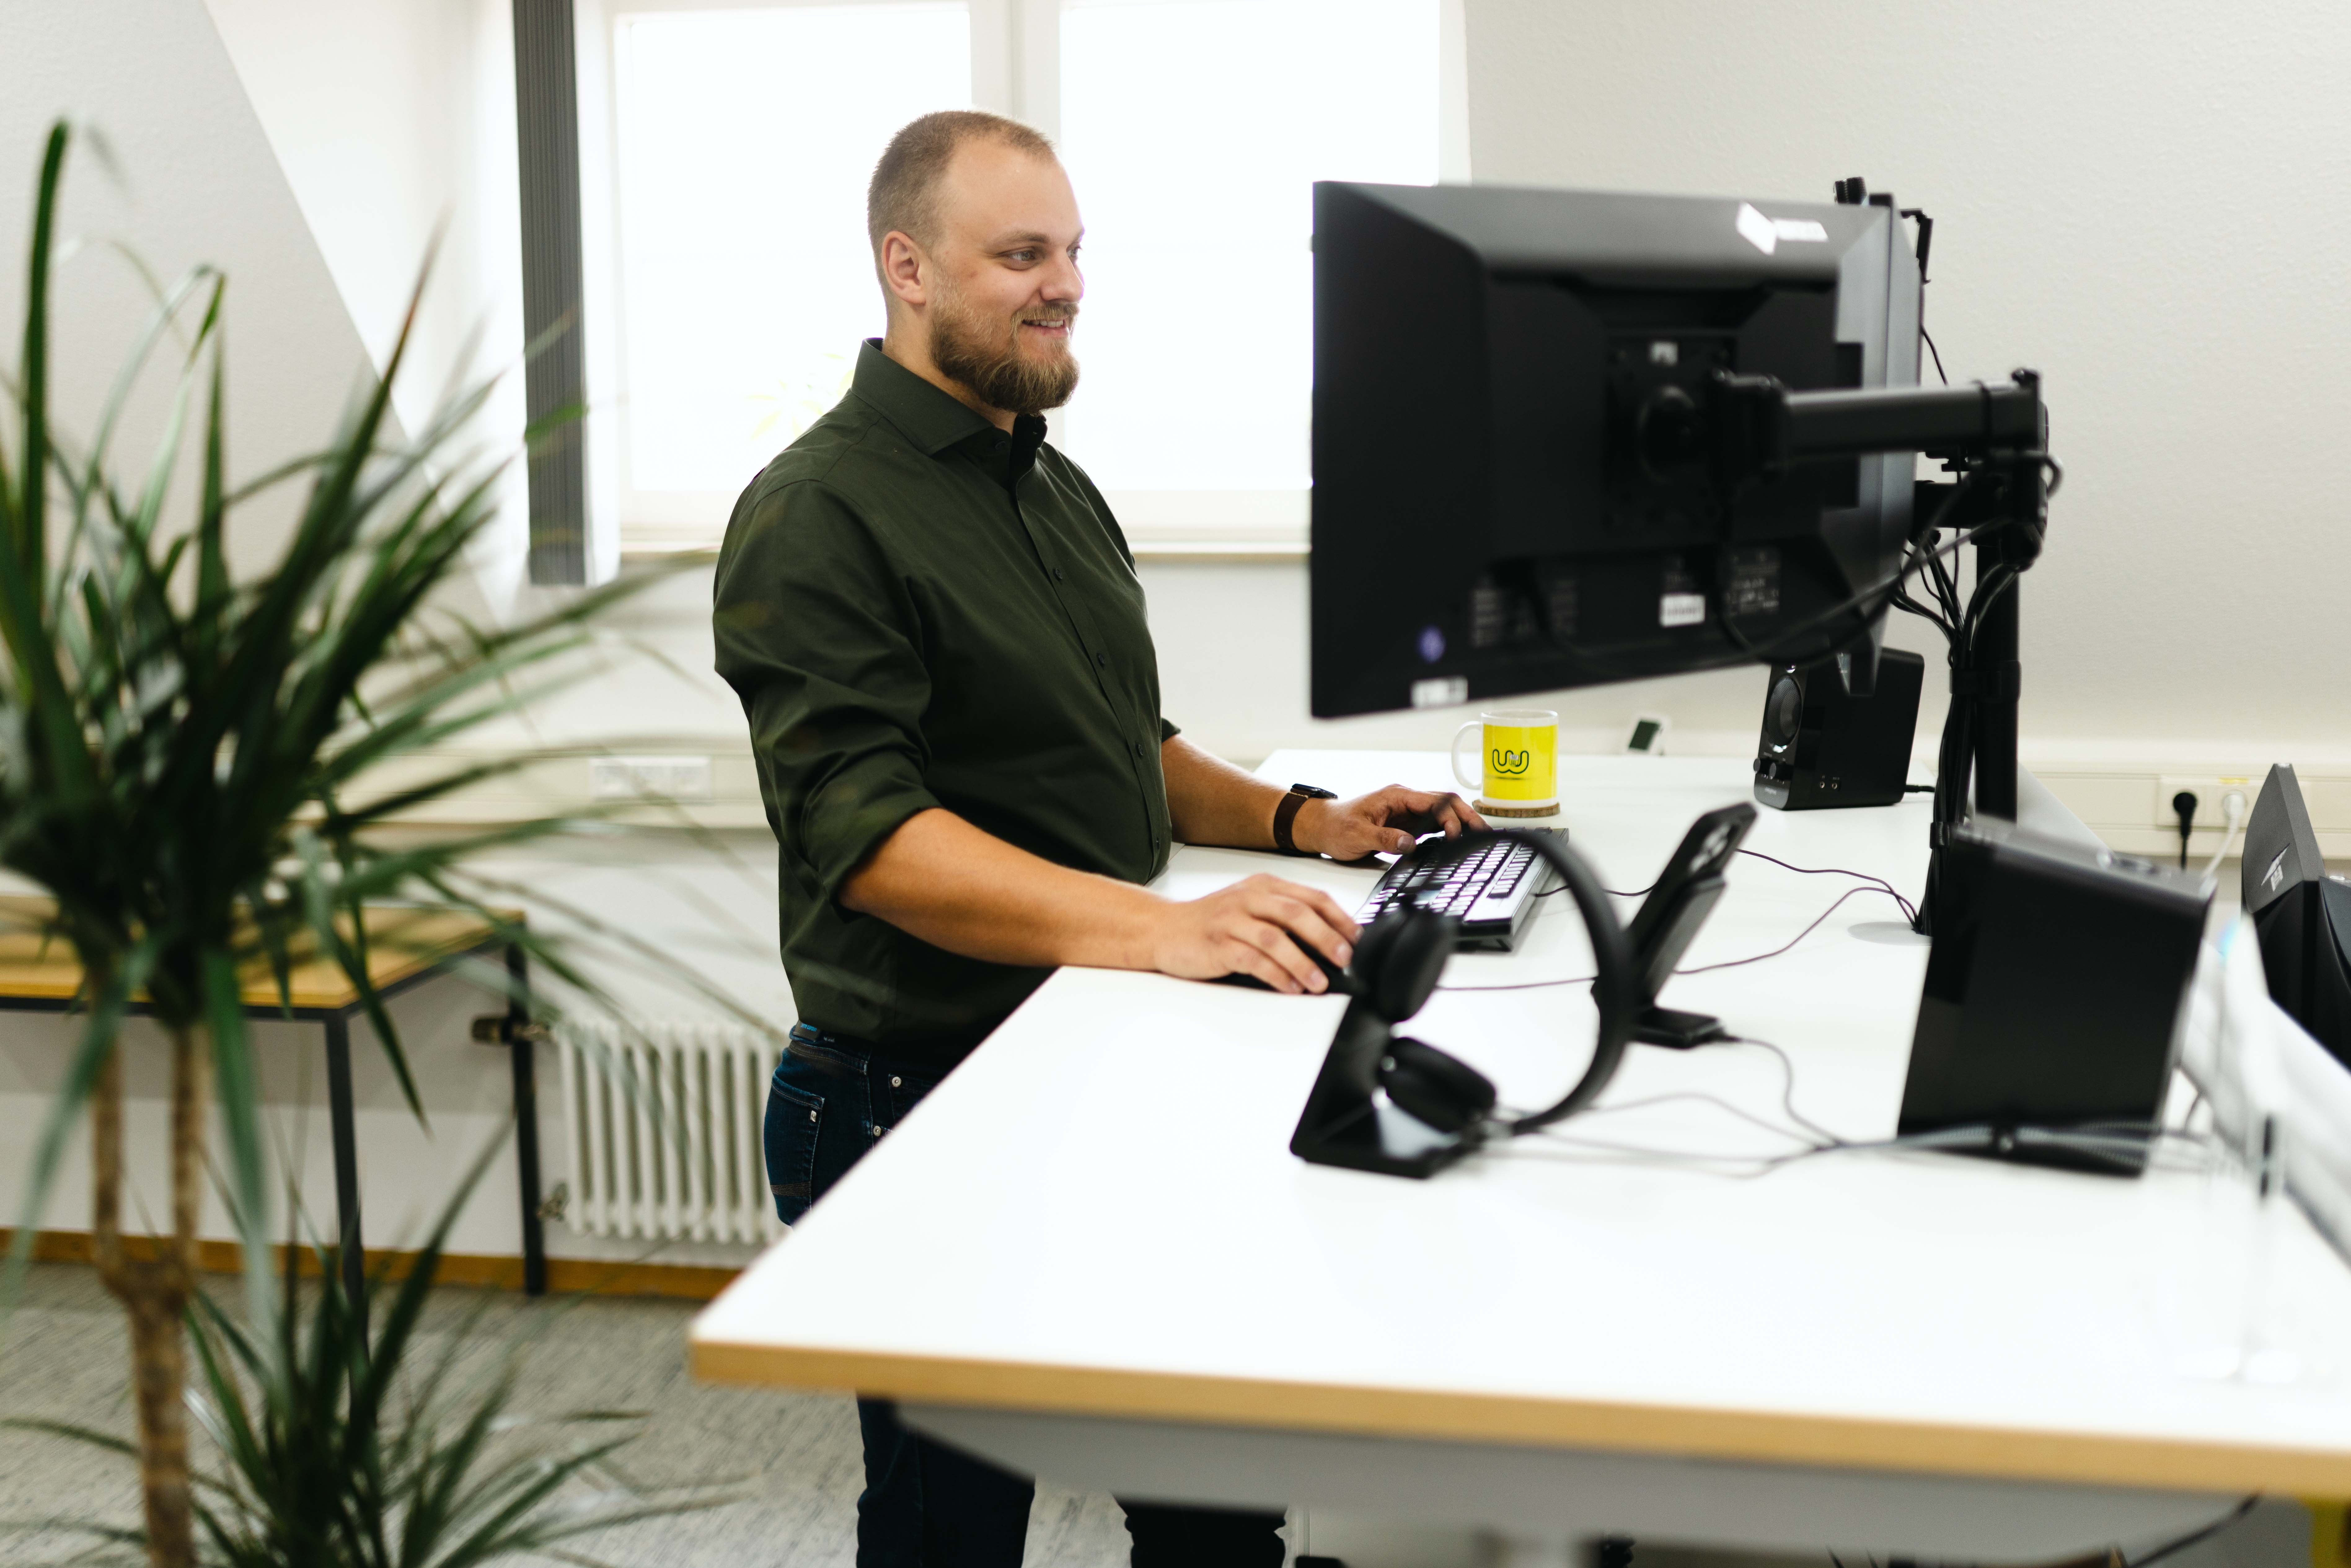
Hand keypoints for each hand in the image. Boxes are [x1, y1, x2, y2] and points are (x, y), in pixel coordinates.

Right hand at [1148, 873, 1358, 993]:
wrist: (1164, 929)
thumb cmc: (1212, 922)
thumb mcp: (1251, 908)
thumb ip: (1284, 916)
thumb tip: (1330, 940)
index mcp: (1263, 886)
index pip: (1311, 897)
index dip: (1338, 917)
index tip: (1357, 938)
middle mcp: (1249, 898)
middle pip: (1297, 913)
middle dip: (1327, 938)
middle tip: (1345, 958)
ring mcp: (1231, 920)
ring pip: (1275, 938)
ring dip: (1302, 962)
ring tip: (1319, 982)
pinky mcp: (1217, 944)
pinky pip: (1252, 959)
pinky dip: (1275, 974)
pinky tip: (1289, 987)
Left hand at [1296, 786, 1487, 859]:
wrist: (1321, 827)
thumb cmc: (1336, 826)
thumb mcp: (1357, 835)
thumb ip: (1384, 839)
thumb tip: (1410, 843)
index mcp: (1396, 796)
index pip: (1433, 801)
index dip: (1449, 817)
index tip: (1455, 835)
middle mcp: (1405, 800)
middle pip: (1445, 803)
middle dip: (1466, 816)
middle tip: (1484, 832)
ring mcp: (1407, 812)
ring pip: (1443, 812)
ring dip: (1461, 822)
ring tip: (1479, 837)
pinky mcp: (1406, 824)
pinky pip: (1433, 824)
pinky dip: (1449, 830)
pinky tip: (1460, 841)